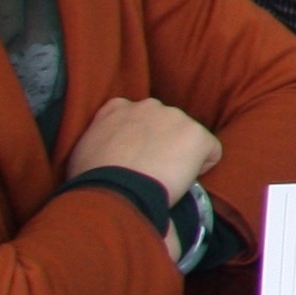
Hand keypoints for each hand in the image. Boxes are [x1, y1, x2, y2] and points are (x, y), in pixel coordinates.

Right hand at [67, 96, 220, 195]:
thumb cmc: (93, 179)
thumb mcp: (84, 150)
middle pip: (166, 125)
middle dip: (162, 144)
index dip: (140, 138)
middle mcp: (148, 105)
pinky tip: (183, 180)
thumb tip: (108, 153)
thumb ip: (99, 140)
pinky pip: (211, 151)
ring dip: (181, 154)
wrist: (115, 189)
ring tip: (164, 178)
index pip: (136, 115)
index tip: (137, 156)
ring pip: (187, 138)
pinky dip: (203, 166)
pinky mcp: (197, 135)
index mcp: (118, 107)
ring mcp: (175, 117)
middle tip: (151, 171)